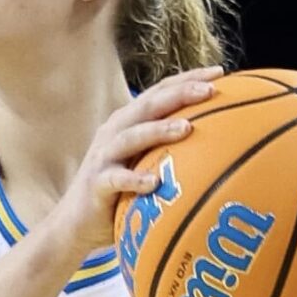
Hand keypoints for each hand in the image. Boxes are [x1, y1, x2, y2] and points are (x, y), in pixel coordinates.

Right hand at [41, 72, 222, 260]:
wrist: (76, 223)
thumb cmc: (120, 193)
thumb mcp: (144, 162)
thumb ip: (169, 147)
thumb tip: (218, 142)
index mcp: (129, 121)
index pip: (161, 92)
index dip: (188, 78)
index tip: (220, 72)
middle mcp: (115, 131)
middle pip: (149, 105)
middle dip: (180, 94)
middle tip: (210, 90)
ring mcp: (104, 156)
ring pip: (132, 136)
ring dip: (159, 130)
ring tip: (186, 128)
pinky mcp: (97, 183)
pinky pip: (117, 180)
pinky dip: (134, 180)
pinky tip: (154, 183)